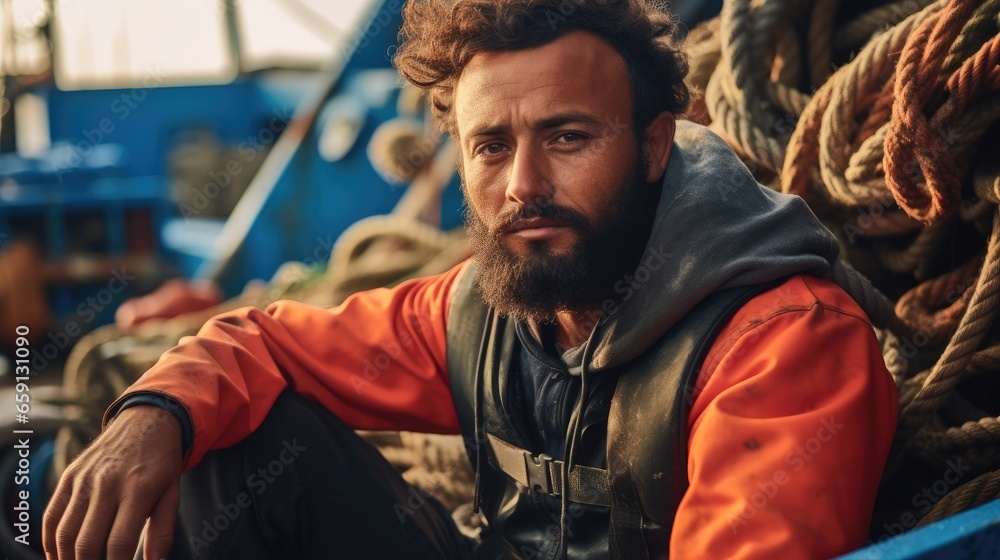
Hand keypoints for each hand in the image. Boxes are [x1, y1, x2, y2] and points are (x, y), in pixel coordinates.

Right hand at [43, 405, 183, 559]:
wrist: (147, 420)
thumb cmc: (162, 463)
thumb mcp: (172, 493)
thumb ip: (163, 530)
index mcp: (137, 491)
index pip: (118, 544)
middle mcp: (107, 485)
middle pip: (87, 543)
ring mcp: (84, 480)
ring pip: (65, 533)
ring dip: (67, 559)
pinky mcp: (69, 476)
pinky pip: (52, 516)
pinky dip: (50, 542)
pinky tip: (58, 556)